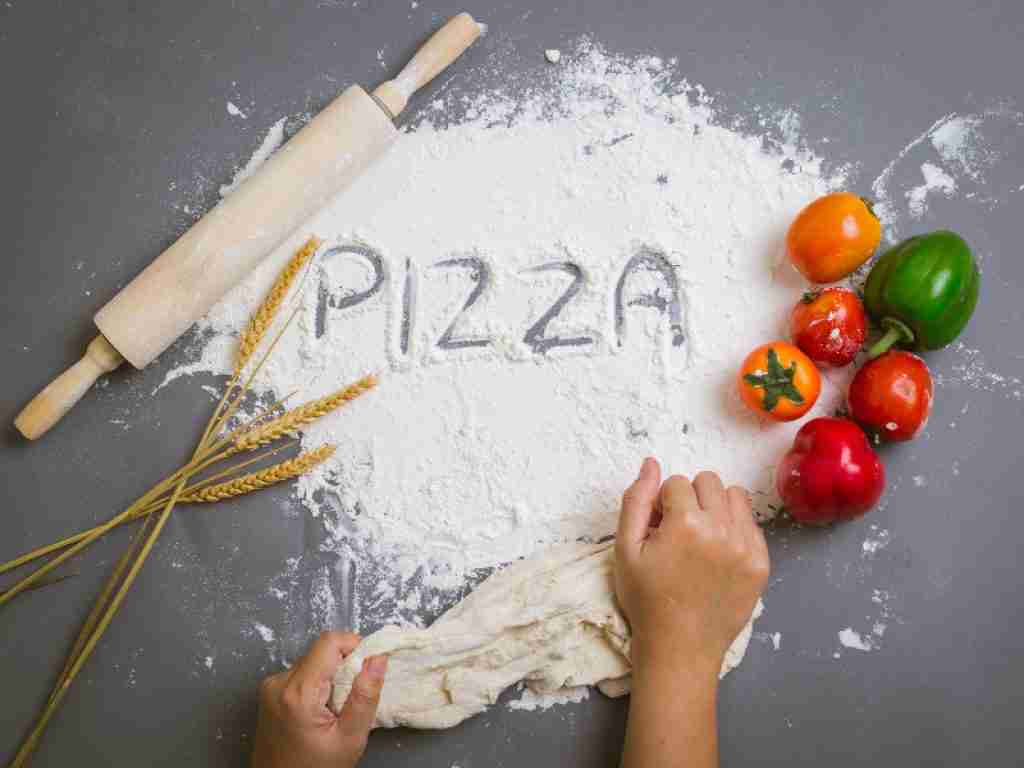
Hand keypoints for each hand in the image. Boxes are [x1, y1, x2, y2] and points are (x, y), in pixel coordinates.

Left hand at [252, 631, 387, 767]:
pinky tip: (318, 712)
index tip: (366, 670)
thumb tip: (378, 658)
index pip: (330, 641)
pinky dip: (316, 685)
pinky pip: (301, 674)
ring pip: (312, 662)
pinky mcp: (269, 692)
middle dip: (343, 668)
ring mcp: (270, 687)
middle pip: (321, 652)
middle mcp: (278, 682)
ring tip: (333, 710)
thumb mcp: (350, 738)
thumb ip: (365, 696)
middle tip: (351, 700)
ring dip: (329, 677)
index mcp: (298, 692)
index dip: (354, 647)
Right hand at [615, 458, 769, 676]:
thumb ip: (636, 500)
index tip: (660, 530)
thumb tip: (651, 463)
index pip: (676, 482)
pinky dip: (734, 530)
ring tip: (702, 538)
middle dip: (691, 499)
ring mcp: (746, 546)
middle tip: (680, 532)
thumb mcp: (626, 549)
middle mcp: (721, 529)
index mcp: (685, 522)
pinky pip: (752, 524)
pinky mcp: (761, 563)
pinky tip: (718, 555)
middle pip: (709, 481)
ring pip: (735, 496)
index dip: (663, 504)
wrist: (680, 648)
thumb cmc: (647, 600)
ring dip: (716, 508)